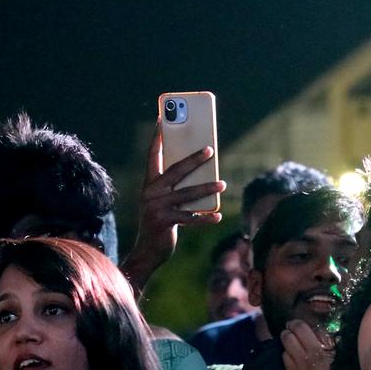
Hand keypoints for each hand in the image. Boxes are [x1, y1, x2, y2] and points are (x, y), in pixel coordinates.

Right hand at [123, 127, 225, 291]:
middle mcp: (150, 192)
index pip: (153, 155)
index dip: (158, 137)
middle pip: (175, 171)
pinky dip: (205, 218)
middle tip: (210, 149)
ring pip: (186, 194)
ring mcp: (155, 207)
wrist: (148, 250)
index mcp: (149, 183)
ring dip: (206, 189)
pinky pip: (189, 218)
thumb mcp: (164, 200)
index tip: (163, 119)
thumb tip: (202, 171)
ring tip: (223, 184)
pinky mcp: (164, 222)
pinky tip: (218, 216)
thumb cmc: (161, 221)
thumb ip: (176, 186)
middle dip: (193, 159)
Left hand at [281, 321, 333, 369]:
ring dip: (287, 343)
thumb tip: (326, 331)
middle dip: (289, 331)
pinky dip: (287, 356)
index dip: (297, 323)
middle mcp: (305, 358)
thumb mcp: (345, 358)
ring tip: (293, 343)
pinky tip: (294, 358)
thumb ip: (335, 343)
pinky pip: (285, 361)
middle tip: (294, 330)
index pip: (300, 328)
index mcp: (319, 350)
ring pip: (284, 348)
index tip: (299, 323)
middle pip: (287, 336)